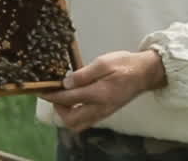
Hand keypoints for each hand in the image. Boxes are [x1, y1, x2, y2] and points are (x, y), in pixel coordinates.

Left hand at [39, 50, 166, 132]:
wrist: (145, 73)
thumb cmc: (126, 65)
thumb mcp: (104, 62)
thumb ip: (84, 74)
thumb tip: (66, 83)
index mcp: (100, 94)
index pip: (69, 99)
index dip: (53, 96)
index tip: (43, 90)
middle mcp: (101, 108)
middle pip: (71, 120)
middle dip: (58, 109)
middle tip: (54, 94)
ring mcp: (103, 113)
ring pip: (78, 125)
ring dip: (66, 114)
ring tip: (63, 98)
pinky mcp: (106, 113)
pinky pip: (86, 121)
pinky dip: (76, 114)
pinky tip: (75, 101)